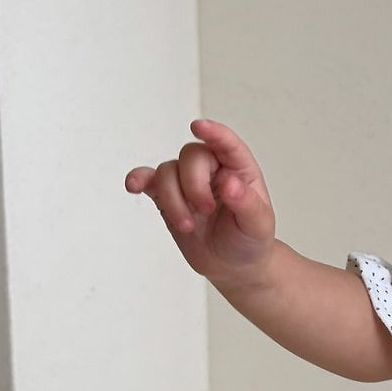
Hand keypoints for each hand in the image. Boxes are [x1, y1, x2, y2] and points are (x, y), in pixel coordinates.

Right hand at [125, 119, 276, 286]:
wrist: (232, 264)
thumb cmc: (249, 238)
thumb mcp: (258, 224)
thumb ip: (247, 203)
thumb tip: (230, 184)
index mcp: (239, 169)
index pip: (226, 144)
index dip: (213, 133)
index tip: (198, 126)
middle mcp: (212, 169)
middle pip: (191, 156)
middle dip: (194, 184)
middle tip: (206, 210)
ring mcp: (187, 182)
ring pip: (168, 171)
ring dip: (173, 199)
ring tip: (188, 225)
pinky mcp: (167, 197)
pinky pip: (149, 180)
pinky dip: (139, 179)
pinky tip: (133, 185)